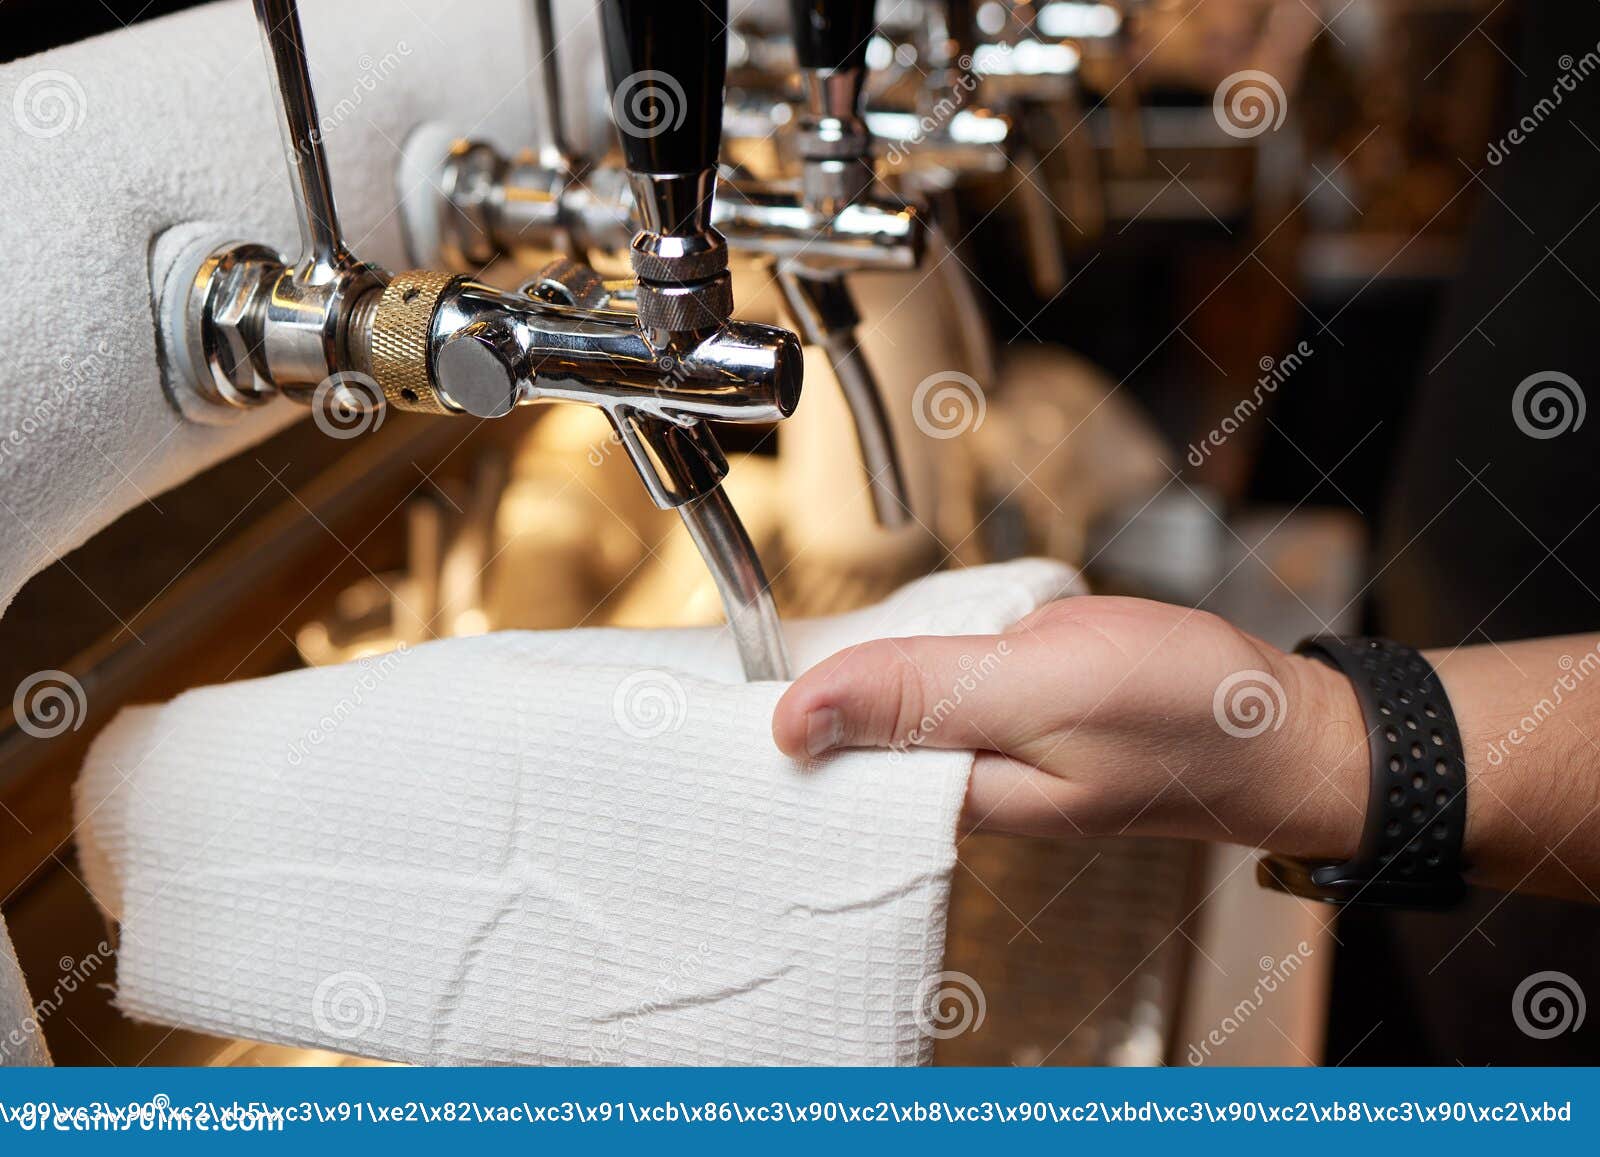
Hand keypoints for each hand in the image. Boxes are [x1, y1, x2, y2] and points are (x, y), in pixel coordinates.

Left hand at [772, 595, 1369, 857]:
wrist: (1283, 724)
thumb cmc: (1187, 717)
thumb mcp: (1041, 691)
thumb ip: (921, 698)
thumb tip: (792, 719)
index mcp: (955, 799)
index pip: (826, 774)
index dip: (762, 728)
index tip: (703, 684)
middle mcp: (962, 786)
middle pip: (846, 748)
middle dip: (791, 700)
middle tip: (722, 646)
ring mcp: (990, 752)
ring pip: (888, 714)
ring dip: (846, 677)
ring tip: (767, 638)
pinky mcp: (1016, 716)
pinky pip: (935, 692)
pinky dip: (906, 664)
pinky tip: (877, 640)